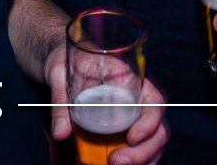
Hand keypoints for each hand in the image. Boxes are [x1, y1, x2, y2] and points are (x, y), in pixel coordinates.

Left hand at [45, 44, 168, 164]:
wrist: (62, 61)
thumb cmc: (66, 61)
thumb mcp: (59, 75)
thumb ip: (60, 103)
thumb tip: (61, 133)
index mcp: (129, 80)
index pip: (154, 102)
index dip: (149, 123)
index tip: (131, 138)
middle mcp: (138, 100)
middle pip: (158, 129)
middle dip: (144, 151)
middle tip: (116, 162)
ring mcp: (134, 117)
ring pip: (154, 142)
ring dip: (142, 159)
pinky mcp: (125, 129)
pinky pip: (141, 148)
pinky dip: (138, 161)